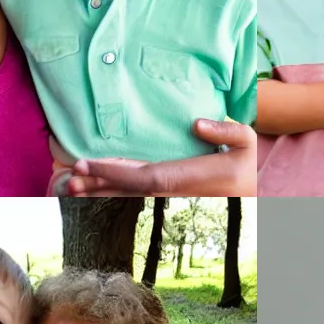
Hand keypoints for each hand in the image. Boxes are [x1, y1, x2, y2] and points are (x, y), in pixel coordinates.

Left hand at [65, 119, 256, 195]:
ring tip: (72, 185)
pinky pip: (136, 192)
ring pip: (130, 194)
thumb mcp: (246, 143)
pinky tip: (95, 186)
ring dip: (100, 189)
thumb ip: (224, 131)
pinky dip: (113, 189)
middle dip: (98, 183)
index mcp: (190, 178)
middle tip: (68, 179)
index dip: (114, 172)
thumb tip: (196, 124)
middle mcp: (175, 190)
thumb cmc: (248, 167)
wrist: (255, 200)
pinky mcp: (170, 194)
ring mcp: (171, 196)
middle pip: (130, 189)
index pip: (145, 176)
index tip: (88, 165)